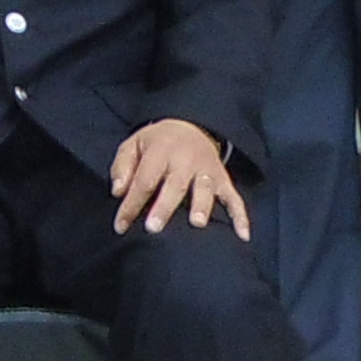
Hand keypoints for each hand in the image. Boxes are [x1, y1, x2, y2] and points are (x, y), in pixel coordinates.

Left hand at [111, 118, 245, 235]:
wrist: (191, 125)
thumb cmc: (157, 143)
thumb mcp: (133, 145)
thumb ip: (122, 167)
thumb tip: (118, 192)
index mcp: (161, 151)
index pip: (144, 180)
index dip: (131, 204)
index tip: (120, 226)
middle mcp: (186, 161)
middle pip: (175, 185)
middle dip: (164, 207)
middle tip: (153, 228)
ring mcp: (207, 170)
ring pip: (205, 189)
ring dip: (201, 206)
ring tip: (196, 224)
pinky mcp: (223, 179)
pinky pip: (234, 198)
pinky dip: (240, 216)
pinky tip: (242, 235)